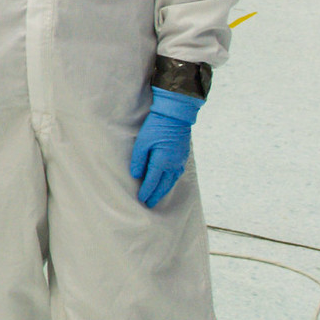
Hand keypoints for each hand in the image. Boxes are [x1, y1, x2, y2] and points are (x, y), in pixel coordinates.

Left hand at [130, 88, 201, 206]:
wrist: (176, 115)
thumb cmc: (156, 126)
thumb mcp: (142, 142)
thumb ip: (138, 160)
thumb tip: (136, 176)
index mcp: (162, 161)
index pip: (152, 181)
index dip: (146, 191)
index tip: (141, 199)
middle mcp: (173, 164)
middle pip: (164, 185)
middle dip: (156, 195)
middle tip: (149, 204)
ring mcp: (180, 161)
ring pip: (172, 181)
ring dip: (164, 190)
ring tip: (157, 196)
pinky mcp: (183, 157)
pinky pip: (177, 174)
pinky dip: (170, 182)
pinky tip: (167, 183)